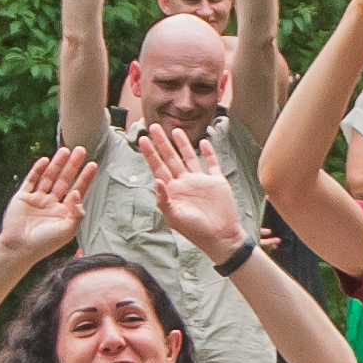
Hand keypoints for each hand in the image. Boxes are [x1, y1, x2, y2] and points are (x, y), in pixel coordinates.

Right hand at [0, 147, 97, 267]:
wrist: (19, 248)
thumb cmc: (45, 243)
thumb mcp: (67, 231)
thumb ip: (77, 213)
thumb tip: (77, 193)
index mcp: (64, 212)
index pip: (78, 190)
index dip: (85, 177)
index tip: (93, 164)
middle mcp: (51, 204)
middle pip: (64, 180)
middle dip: (72, 165)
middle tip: (81, 149)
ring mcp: (37, 199)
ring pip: (49, 177)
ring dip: (57, 164)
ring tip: (65, 150)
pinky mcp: (23, 197)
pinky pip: (31, 180)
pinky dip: (37, 170)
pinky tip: (44, 160)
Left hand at [140, 124, 241, 257]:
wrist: (219, 236)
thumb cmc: (195, 230)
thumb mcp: (174, 217)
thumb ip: (163, 200)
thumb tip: (156, 180)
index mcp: (172, 190)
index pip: (158, 167)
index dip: (150, 153)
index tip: (142, 139)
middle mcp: (185, 182)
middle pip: (171, 158)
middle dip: (162, 142)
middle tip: (153, 127)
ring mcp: (200, 181)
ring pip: (189, 157)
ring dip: (183, 144)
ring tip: (176, 130)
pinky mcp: (216, 181)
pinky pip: (212, 163)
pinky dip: (208, 153)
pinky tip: (204, 143)